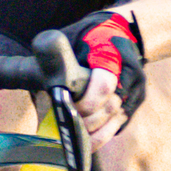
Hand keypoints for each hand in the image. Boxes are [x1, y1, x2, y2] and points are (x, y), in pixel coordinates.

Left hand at [69, 8, 145, 134]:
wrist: (125, 30)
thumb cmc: (90, 35)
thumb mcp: (73, 37)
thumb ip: (60, 57)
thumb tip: (34, 78)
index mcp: (112, 54)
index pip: (104, 85)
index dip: (87, 102)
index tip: (70, 107)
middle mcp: (130, 73)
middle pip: (110, 107)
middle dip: (88, 122)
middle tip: (69, 127)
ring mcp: (136, 88)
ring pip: (117, 120)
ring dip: (97, 133)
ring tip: (76, 141)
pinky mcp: (136, 100)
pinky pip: (121, 123)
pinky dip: (105, 133)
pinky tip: (88, 141)